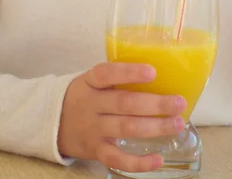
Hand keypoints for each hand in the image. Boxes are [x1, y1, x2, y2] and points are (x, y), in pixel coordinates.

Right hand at [58, 63, 185, 171]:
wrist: (53, 122)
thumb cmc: (85, 95)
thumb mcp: (93, 80)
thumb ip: (117, 77)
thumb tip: (161, 70)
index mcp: (90, 81)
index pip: (108, 73)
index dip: (130, 73)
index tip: (153, 71)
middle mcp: (91, 104)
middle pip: (124, 104)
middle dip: (155, 104)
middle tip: (179, 102)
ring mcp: (93, 129)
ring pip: (126, 129)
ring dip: (155, 127)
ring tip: (177, 123)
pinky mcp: (95, 150)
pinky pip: (117, 159)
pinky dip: (138, 162)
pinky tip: (158, 158)